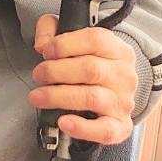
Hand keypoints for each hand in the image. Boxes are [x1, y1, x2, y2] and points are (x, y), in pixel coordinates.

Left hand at [26, 13, 136, 144]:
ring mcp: (123, 101)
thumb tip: (42, 43)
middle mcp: (123, 75)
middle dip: (56, 71)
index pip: (95, 40)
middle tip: (38, 74)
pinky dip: (83, 128)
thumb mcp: (74, 39)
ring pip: (92, 98)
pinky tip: (63, 122)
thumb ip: (52, 29)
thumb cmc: (89, 63)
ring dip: (58, 97)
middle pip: (90, 69)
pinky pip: (106, 130)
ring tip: (38, 96)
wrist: (114, 92)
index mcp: (116, 49)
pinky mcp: (120, 126)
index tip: (45, 51)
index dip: (65, 45)